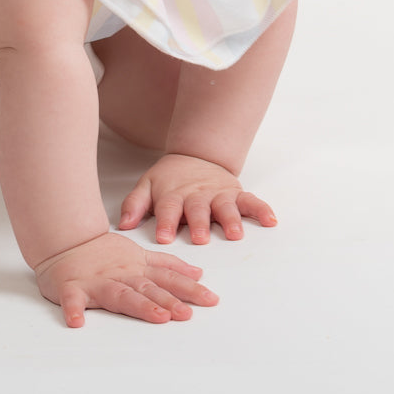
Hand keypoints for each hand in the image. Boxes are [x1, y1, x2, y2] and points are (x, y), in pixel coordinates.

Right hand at [34, 231, 218, 327]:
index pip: (167, 279)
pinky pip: (71, 300)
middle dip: (169, 301)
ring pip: (120, 294)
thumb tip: (198, 273)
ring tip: (157, 317)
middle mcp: (121, 275)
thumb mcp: (140, 255)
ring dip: (139, 305)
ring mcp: (97, 282)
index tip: (210, 299)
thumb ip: (167, 265)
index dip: (189, 288)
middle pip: (148, 288)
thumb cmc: (104, 253)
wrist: (66, 240)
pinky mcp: (71, 288)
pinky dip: (73, 310)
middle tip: (187, 314)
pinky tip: (76, 322)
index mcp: (137, 269)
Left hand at [118, 153, 276, 244]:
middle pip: (198, 209)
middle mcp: (197, 195)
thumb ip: (134, 204)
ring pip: (225, 206)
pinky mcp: (235, 193)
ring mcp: (218, 194)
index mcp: (173, 194)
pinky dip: (262, 209)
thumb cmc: (170, 178)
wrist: (196, 155)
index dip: (165, 222)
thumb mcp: (147, 185)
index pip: (167, 209)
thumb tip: (123, 225)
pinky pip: (251, 201)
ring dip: (230, 219)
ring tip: (235, 234)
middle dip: (199, 223)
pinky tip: (271, 220)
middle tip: (200, 238)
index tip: (163, 238)